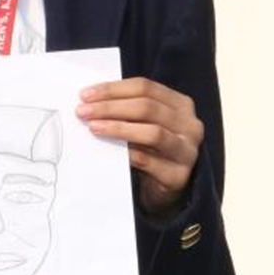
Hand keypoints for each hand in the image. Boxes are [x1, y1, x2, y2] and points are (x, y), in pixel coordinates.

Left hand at [78, 78, 202, 216]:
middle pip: (147, 108)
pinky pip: (150, 161)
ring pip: (152, 133)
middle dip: (111, 108)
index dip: (114, 89)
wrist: (166, 186)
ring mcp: (187, 151)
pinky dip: (128, 154)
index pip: (145, 88)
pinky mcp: (179, 176)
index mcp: (181, 105)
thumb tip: (91, 100)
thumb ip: (129, 110)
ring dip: (118, 128)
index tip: (86, 95)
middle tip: (84, 112)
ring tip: (94, 128)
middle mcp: (190, 125)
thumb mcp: (145, 124)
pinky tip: (109, 151)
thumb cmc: (152, 150)